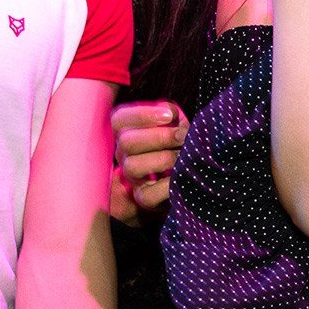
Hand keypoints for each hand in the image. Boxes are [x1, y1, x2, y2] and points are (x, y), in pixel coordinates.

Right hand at [111, 100, 186, 220]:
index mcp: (127, 131)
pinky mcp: (143, 197)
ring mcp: (131, 176)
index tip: (169, 115)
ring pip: (132, 166)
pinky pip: (147, 195)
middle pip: (126, 142)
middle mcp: (123, 153)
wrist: (189, 171)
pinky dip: (166, 185)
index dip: (142, 115)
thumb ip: (169, 111)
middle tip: (183, 136)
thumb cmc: (177, 141)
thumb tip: (168, 112)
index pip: (119, 119)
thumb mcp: (174, 121)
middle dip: (159, 137)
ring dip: (163, 159)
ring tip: (183, 155)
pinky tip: (180, 175)